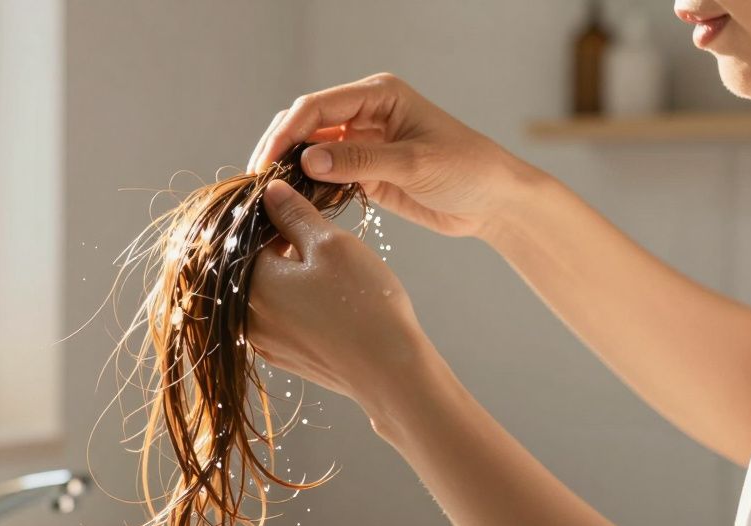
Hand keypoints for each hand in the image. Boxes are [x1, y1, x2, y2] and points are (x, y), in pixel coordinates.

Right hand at [248, 73, 533, 240]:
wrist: (493, 202)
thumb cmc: (466, 170)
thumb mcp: (413, 163)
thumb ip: (359, 161)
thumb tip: (304, 162)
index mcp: (378, 94)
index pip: (318, 106)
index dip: (287, 131)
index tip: (267, 161)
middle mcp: (364, 113)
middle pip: (306, 124)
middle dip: (279, 148)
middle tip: (258, 181)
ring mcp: (362, 143)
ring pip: (309, 151)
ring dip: (289, 170)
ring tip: (268, 195)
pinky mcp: (363, 172)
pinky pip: (324, 176)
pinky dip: (306, 188)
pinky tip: (292, 205)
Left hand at [248, 180, 432, 420]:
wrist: (389, 371)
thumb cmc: (361, 304)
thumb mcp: (330, 243)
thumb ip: (293, 213)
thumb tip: (269, 192)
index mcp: (248, 282)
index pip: (243, 234)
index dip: (270, 215)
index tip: (296, 208)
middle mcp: (243, 315)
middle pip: (248, 264)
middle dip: (276, 244)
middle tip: (314, 234)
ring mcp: (260, 340)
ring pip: (262, 291)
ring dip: (284, 273)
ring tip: (323, 266)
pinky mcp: (280, 356)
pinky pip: (275, 317)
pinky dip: (291, 301)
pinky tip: (323, 296)